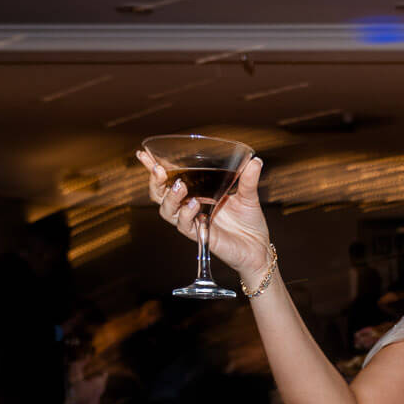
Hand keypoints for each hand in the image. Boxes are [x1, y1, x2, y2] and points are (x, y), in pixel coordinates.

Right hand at [136, 150, 273, 281]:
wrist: (259, 249)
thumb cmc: (250, 223)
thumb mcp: (249, 196)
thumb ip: (248, 179)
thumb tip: (255, 160)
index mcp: (197, 193)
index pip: (171, 179)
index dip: (154, 167)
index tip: (144, 154)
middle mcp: (191, 206)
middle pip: (160, 194)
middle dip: (155, 181)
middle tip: (158, 169)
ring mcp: (193, 221)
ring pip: (167, 210)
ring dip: (170, 197)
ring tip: (179, 185)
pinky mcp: (200, 235)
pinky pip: (184, 226)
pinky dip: (186, 214)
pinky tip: (194, 204)